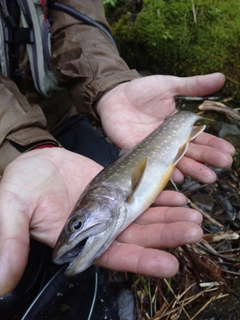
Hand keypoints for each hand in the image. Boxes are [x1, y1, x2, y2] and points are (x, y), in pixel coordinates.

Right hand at [0, 148, 201, 295]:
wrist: (32, 160)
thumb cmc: (20, 183)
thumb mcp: (12, 207)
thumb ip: (10, 240)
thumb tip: (1, 284)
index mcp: (76, 238)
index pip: (111, 255)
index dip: (139, 260)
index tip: (169, 264)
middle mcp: (97, 226)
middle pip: (135, 235)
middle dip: (164, 234)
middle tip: (193, 230)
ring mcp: (108, 206)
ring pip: (142, 216)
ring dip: (167, 216)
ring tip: (192, 216)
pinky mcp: (114, 188)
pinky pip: (139, 194)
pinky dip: (158, 196)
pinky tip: (176, 197)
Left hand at [97, 73, 234, 182]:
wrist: (114, 95)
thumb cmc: (141, 91)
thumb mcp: (169, 85)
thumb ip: (193, 85)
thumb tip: (222, 78)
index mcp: (177, 126)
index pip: (200, 137)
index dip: (214, 144)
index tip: (230, 152)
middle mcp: (168, 140)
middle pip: (192, 151)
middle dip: (208, 158)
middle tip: (225, 164)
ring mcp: (154, 148)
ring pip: (176, 161)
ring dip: (192, 169)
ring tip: (209, 177)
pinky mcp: (138, 152)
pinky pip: (153, 164)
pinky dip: (165, 171)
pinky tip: (178, 177)